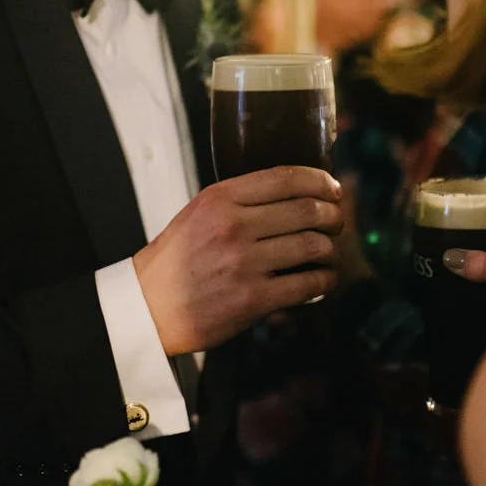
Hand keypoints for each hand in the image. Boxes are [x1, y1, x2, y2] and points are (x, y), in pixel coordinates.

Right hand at [133, 166, 344, 355]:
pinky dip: (324, 281)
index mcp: (221, 198)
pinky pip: (307, 284)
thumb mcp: (199, 212)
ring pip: (313, 246)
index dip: (320, 181)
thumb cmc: (177, 259)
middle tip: (337, 223)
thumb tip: (293, 192)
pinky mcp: (253, 298)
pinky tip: (323, 279)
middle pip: (308, 210)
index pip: (286, 178)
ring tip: (330, 253)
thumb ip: (240, 199)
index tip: (333, 189)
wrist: (149, 306)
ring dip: (332, 250)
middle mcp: (234, 226)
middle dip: (333, 216)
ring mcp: (244, 263)